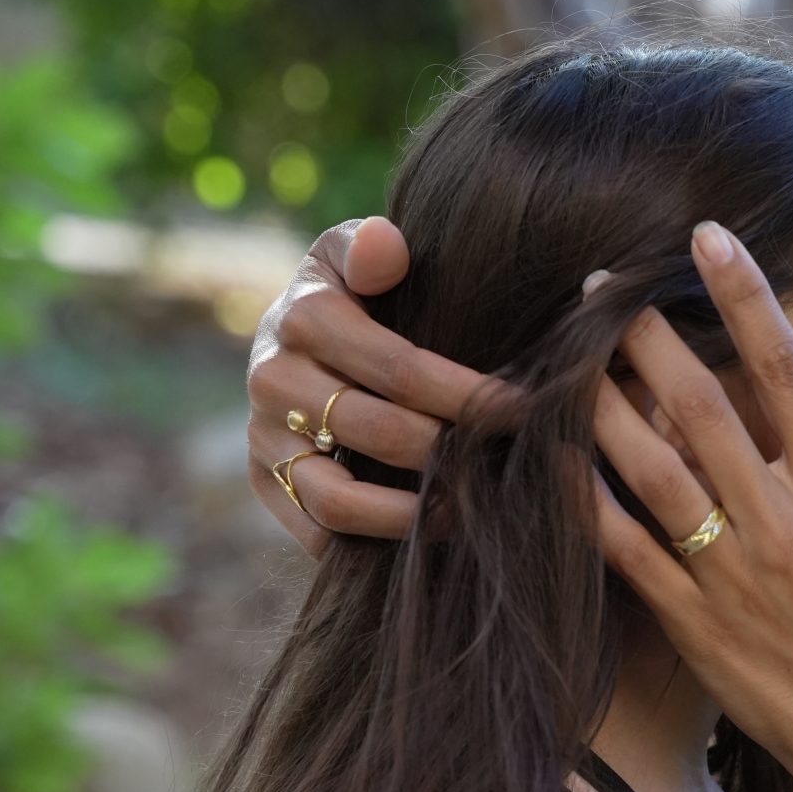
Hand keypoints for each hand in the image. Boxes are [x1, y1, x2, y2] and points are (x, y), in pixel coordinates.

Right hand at [243, 218, 490, 552]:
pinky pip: (318, 533)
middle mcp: (273, 379)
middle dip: (454, 454)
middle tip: (512, 468)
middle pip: (380, 434)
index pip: (402, 369)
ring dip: (414, 515)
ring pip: (341, 500)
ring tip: (471, 511)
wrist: (286, 335)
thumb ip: (370, 245)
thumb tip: (387, 245)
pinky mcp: (265, 482)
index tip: (528, 411)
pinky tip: (428, 536)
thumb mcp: (350, 252)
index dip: (470, 395)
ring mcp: (264, 437)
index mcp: (305, 317)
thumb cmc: (348, 292)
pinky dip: (373, 546)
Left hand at [591, 222, 792, 791]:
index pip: (785, 372)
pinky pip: (622, 551)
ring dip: (599, 405)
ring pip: (647, 470)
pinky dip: (582, 502)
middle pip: (698, 406)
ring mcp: (726, 573)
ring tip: (559, 355)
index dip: (746, 296)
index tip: (709, 238)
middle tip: (600, 285)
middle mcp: (776, 522)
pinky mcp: (690, 622)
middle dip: (645, 336)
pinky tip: (546, 460)